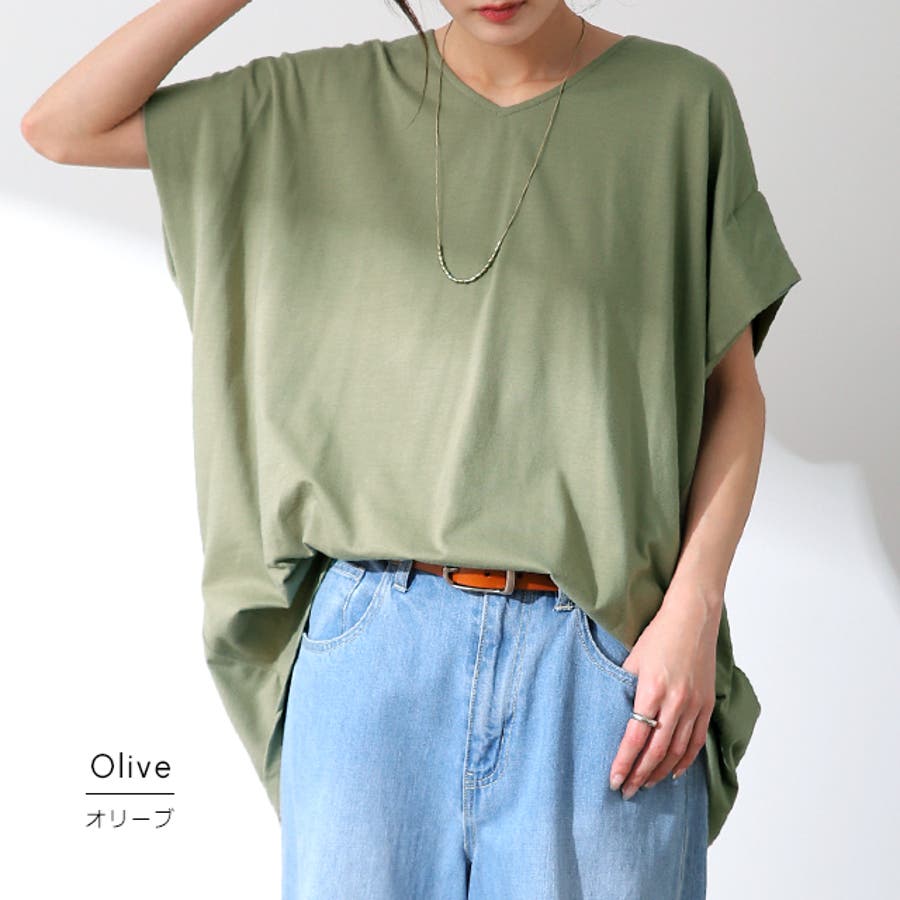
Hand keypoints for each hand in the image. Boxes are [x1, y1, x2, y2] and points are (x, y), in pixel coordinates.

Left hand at [608, 587, 720, 798]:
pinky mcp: (706, 704)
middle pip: (657, 750)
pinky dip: (685, 760)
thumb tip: (614, 714)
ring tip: (645, 786)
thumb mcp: (633, 658)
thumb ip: (624, 687)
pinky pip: (696, 741)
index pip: (635, 737)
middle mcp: (676, 701)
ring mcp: (694, 704)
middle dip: (640, 774)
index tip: (614, 780)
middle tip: (627, 791)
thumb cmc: (659, 635)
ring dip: (660, 772)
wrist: (693, 618)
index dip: (625, 762)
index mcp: (652, 690)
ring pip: (677, 750)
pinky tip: (674, 772)